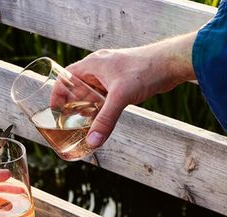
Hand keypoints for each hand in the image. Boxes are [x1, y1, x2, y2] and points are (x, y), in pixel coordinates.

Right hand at [66, 33, 196, 148]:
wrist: (171, 63)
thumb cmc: (144, 70)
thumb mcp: (120, 97)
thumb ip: (105, 120)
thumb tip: (92, 142)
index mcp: (93, 64)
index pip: (66, 77)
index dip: (58, 94)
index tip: (55, 111)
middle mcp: (100, 68)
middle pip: (78, 88)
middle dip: (73, 105)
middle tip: (69, 124)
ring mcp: (112, 75)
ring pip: (93, 93)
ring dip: (89, 108)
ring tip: (84, 126)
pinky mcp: (124, 83)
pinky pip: (106, 97)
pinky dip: (102, 108)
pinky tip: (103, 121)